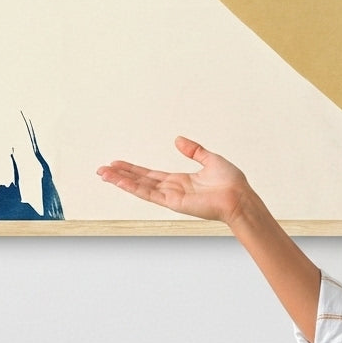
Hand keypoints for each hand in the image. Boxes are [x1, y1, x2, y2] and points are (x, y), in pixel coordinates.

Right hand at [97, 136, 252, 226]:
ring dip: (120, 181)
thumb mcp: (210, 159)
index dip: (133, 169)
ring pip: (140, 187)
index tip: (117, 164)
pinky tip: (120, 181)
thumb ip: (194, 150)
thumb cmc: (231, 183)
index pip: (151, 175)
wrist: (240, 197)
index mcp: (180, 181)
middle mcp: (172, 190)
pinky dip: (133, 187)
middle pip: (140, 181)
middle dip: (121, 175)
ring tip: (103, 174)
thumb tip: (178, 140)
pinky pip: (149, 193)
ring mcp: (171, 197)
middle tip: (101, 169)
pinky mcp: (173, 202)